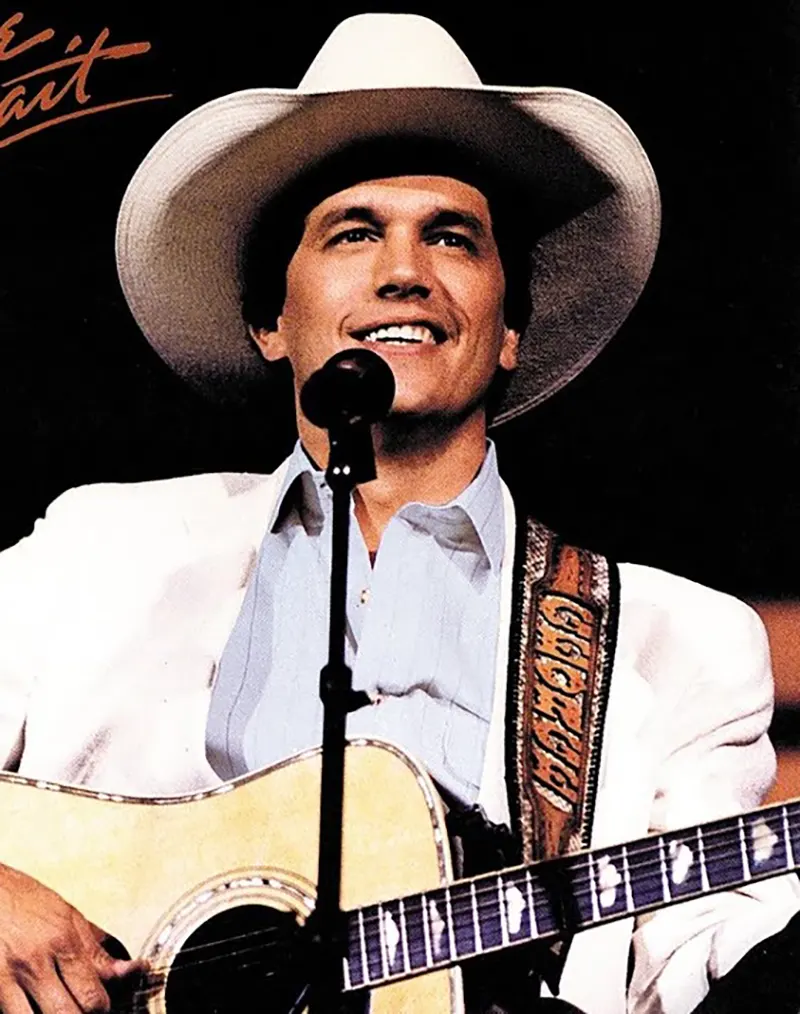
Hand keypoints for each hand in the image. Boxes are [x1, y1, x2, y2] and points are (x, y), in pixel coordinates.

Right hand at [0, 863, 142, 1012]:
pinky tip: (31, 1006)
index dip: (100, 1008)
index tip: (98, 1004)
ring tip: (54, 1007)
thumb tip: (131, 970)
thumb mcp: (67, 916)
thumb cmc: (24, 901)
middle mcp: (35, 961)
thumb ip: (96, 951)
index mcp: (62, 940)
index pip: (92, 996)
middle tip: (78, 1006)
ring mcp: (6, 978)